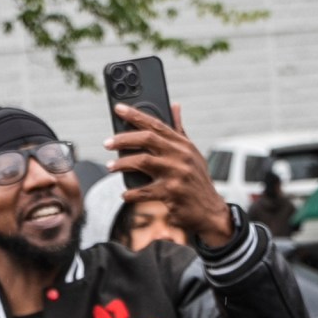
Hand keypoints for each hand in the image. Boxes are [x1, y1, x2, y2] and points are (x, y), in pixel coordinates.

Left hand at [106, 101, 232, 247]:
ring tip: (110, 166)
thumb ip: (180, 131)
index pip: (157, 124)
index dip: (136, 115)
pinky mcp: (171, 193)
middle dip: (123, 139)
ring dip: (122, 163)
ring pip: (142, 161)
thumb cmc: (197, 181)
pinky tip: (125, 194)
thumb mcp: (192, 154)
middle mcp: (180, 156)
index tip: (119, 109)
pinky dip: (130, 193)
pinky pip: (143, 191)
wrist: (210, 211)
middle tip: (107, 143)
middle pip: (147, 139)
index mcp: (183, 144)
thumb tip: (175, 106)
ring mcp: (176, 174)